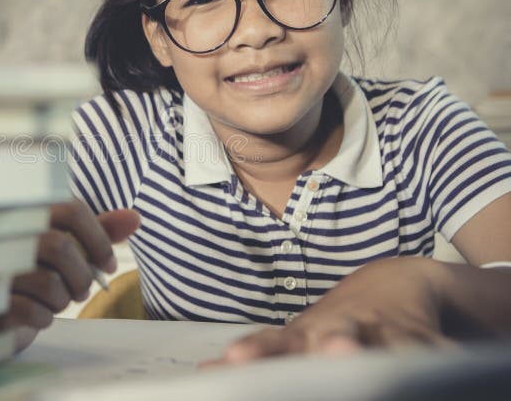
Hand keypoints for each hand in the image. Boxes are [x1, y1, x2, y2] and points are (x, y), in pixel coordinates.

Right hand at [4, 200, 139, 351]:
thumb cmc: (28, 272)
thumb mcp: (63, 248)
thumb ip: (95, 232)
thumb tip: (134, 218)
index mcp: (24, 210)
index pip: (71, 209)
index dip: (98, 239)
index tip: (106, 265)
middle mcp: (3, 231)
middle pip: (61, 246)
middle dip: (82, 276)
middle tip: (81, 291)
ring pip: (48, 281)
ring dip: (63, 300)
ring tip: (56, 302)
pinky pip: (31, 310)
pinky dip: (44, 318)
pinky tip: (37, 316)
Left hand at [203, 257, 455, 366]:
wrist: (392, 286)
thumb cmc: (332, 324)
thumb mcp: (296, 339)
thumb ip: (260, 355)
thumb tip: (204, 370)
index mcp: (307, 335)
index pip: (277, 345)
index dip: (258, 353)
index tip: (234, 361)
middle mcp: (343, 329)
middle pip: (334, 336)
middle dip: (330, 345)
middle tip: (330, 350)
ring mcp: (385, 332)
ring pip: (387, 340)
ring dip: (383, 349)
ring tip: (368, 351)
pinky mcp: (423, 341)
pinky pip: (434, 354)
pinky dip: (441, 360)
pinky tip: (452, 364)